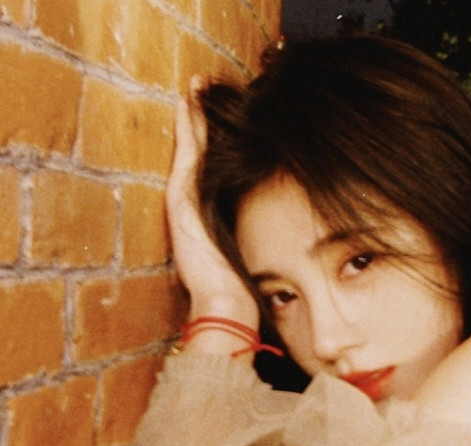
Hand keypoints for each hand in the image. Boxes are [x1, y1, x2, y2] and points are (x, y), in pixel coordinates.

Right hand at [166, 76, 258, 324]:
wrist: (223, 301)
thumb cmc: (232, 284)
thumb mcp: (238, 254)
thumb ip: (240, 236)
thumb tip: (256, 233)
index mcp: (203, 215)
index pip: (205, 169)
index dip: (207, 142)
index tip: (210, 115)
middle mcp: (188, 206)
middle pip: (192, 154)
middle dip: (195, 121)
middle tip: (197, 87)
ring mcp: (183, 203)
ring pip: (188, 151)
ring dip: (189, 118)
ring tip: (193, 89)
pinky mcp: (182, 203)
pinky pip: (186, 157)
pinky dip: (186, 130)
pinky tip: (187, 104)